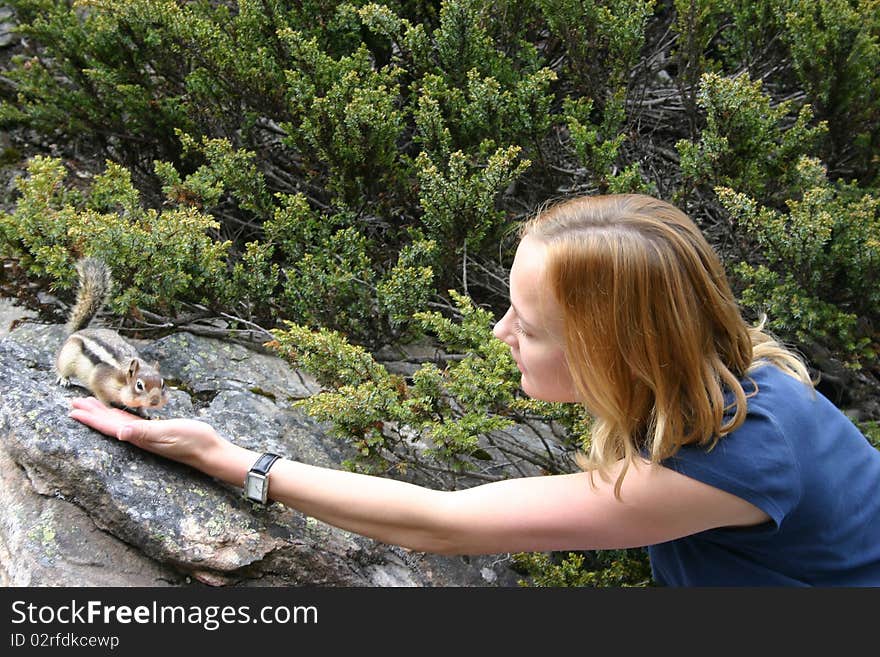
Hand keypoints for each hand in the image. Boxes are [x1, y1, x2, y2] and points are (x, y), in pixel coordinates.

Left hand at [69, 397, 225, 469]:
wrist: (210, 451)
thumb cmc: (193, 440)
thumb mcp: (170, 433)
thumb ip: (145, 432)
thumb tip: (120, 433)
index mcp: (139, 437)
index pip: (109, 426)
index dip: (90, 418)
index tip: (73, 410)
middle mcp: (139, 438)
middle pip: (109, 425)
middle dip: (91, 414)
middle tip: (73, 403)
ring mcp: (147, 436)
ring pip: (118, 423)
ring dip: (102, 414)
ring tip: (89, 406)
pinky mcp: (156, 433)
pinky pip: (130, 423)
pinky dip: (118, 416)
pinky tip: (117, 414)